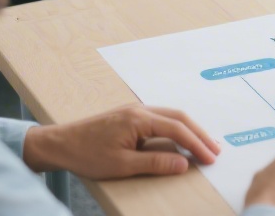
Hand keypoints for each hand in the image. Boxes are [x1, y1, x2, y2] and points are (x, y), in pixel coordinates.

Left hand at [23, 105, 219, 179]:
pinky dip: (176, 128)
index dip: (197, 144)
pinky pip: (160, 118)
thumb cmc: (86, 154)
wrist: (59, 143)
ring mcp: (134, 110)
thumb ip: (155, 163)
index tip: (210, 159)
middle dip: (200, 134)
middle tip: (215, 150)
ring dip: (189, 129)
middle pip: (179, 117)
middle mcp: (140, 109)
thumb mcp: (122, 165)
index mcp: (139, 119)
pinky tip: (180, 138)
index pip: (177, 129)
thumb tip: (183, 163)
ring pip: (171, 116)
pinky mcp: (129, 116)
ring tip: (204, 145)